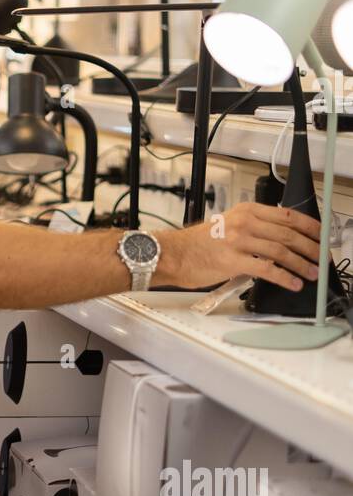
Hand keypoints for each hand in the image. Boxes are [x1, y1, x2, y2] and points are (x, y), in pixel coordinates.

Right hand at [159, 203, 322, 292]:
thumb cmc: (198, 244)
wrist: (174, 254)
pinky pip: (267, 269)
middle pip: (288, 234)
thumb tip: (279, 240)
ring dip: (301, 264)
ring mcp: (239, 241)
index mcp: (246, 211)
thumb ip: (254, 228)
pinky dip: (284, 277)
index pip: (287, 215)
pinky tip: (293, 283)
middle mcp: (245, 222)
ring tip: (312, 274)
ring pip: (281, 251)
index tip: (322, 236)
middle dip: (310, 248)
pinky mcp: (234, 261)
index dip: (309, 227)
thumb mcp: (229, 225)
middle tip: (322, 258)